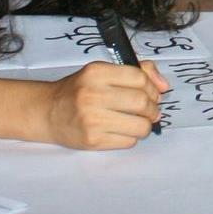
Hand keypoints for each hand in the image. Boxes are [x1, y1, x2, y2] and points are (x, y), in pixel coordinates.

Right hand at [42, 61, 168, 148]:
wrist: (47, 112)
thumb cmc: (78, 91)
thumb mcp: (102, 72)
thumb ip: (136, 72)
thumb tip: (164, 86)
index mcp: (96, 72)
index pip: (139, 78)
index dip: (153, 88)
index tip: (154, 94)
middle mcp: (93, 94)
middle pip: (142, 102)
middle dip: (153, 109)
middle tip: (150, 111)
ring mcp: (92, 119)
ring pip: (140, 126)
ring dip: (145, 126)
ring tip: (138, 122)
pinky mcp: (92, 140)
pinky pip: (128, 141)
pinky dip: (131, 137)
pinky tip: (121, 130)